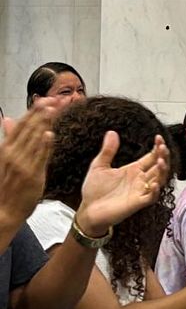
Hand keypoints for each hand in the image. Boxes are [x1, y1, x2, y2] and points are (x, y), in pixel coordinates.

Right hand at [0, 104, 56, 227]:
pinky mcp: (32, 175)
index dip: (35, 111)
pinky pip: (39, 158)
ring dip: (46, 122)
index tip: (46, 99)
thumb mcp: (4, 157)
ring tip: (55, 108)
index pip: (22, 124)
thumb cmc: (5, 183)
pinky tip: (49, 134)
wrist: (3, 210)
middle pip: (30, 128)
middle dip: (44, 112)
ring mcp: (22, 164)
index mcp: (6, 148)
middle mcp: (13, 154)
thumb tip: (8, 119)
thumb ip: (10, 137)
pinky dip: (44, 145)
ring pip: (36, 139)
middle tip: (56, 98)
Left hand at [75, 133, 170, 236]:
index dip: (157, 148)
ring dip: (162, 170)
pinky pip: (151, 197)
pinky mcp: (138, 203)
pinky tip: (155, 183)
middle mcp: (140, 180)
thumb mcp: (99, 166)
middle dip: (163, 156)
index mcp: (134, 170)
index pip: (151, 157)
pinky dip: (155, 190)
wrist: (88, 210)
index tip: (159, 138)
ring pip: (160, 179)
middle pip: (159, 166)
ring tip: (161, 160)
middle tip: (163, 147)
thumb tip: (112, 132)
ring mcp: (141, 191)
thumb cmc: (94, 190)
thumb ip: (108, 151)